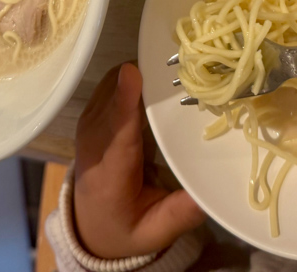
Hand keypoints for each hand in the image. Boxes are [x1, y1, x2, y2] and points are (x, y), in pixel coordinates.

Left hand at [74, 63, 205, 258]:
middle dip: (141, 78)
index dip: (125, 100)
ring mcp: (88, 126)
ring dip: (137, 74)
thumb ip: (180, 214)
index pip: (116, 132)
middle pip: (113, 100)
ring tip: (172, 69)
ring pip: (109, 86)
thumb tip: (209, 193)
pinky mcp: (90, 116)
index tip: (133, 73)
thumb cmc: (127, 227)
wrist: (91, 226)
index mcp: (109, 175)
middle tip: (182, 64)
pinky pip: (108, 85)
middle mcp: (92, 145)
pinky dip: (129, 77)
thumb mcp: (155, 232)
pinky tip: (154, 77)